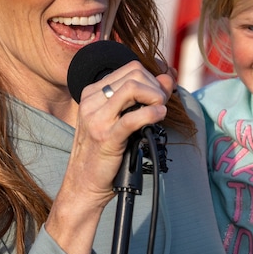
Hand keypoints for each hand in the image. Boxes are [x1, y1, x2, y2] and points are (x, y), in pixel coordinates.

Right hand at [46, 60, 173, 253]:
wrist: (84, 185)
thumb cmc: (105, 153)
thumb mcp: (120, 120)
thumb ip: (142, 98)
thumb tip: (168, 76)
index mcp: (92, 93)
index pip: (130, 68)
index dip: (153, 77)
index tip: (162, 92)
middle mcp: (91, 101)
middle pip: (134, 73)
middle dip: (156, 86)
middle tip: (161, 104)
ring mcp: (96, 118)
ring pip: (133, 88)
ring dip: (155, 96)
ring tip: (160, 110)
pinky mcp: (106, 137)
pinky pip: (133, 117)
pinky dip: (152, 114)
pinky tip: (159, 117)